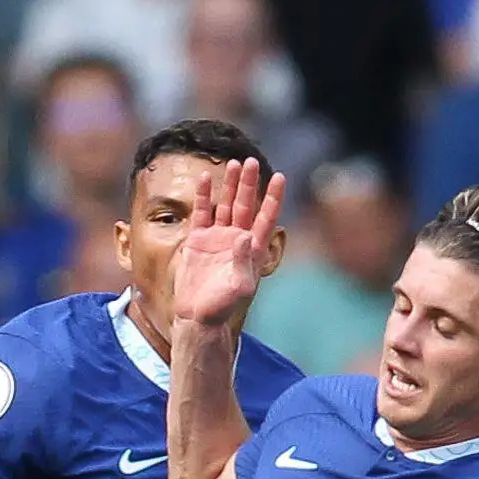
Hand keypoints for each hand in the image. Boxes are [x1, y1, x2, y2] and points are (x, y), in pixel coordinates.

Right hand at [172, 156, 284, 330]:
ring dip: (231, 185)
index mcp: (253, 249)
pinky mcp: (198, 240)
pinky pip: (202, 213)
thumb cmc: (223, 306)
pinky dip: (204, 196)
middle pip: (246, 205)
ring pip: (226, 205)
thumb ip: (243, 261)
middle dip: (249, 184)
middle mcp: (237, 239)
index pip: (266, 218)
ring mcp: (217, 237)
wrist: (198, 316)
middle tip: (252, 162)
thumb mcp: (240, 287)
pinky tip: (205, 178)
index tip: (279, 177)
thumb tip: (243, 235)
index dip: (273, 198)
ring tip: (235, 164)